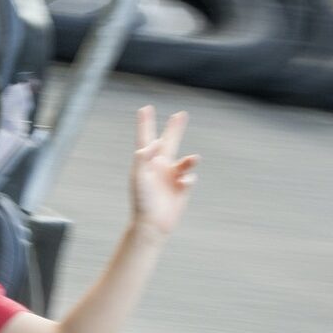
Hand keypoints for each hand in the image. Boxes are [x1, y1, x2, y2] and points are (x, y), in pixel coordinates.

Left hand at [130, 105, 197, 237]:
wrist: (152, 224)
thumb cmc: (142, 201)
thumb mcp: (138, 177)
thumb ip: (143, 158)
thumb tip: (154, 142)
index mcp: (146, 162)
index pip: (146, 138)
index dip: (145, 123)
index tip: (145, 108)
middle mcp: (159, 166)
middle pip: (169, 142)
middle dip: (175, 128)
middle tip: (181, 114)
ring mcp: (171, 177)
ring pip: (185, 161)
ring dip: (190, 160)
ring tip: (194, 158)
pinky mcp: (181, 188)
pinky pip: (190, 178)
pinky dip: (188, 179)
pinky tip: (182, 186)